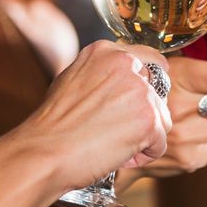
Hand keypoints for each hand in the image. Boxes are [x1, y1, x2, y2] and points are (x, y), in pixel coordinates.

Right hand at [21, 40, 171, 190]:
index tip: (134, 103)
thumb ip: (100, 75)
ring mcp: (140, 91)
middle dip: (143, 113)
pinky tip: (118, 156)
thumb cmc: (52, 126)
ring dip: (144, 136)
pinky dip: (144, 155)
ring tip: (112, 144)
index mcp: (106, 51)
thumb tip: (118, 83)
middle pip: (157, 91)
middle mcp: (126, 64)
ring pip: (161, 117)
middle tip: (115, 130)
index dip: (144, 87)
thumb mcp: (72, 81)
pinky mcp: (149, 119)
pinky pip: (160, 142)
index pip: (149, 61)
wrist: (44, 153)